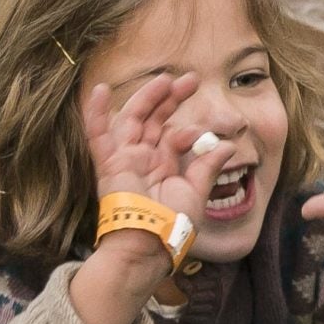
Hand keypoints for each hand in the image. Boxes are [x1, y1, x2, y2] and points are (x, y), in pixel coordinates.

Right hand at [79, 70, 238, 235]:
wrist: (150, 244)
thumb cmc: (172, 224)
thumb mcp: (196, 193)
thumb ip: (208, 167)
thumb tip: (227, 146)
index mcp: (163, 166)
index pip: (174, 135)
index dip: (190, 129)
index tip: (202, 135)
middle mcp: (143, 159)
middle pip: (154, 120)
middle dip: (171, 98)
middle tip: (191, 79)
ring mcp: (125, 159)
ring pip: (132, 119)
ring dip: (146, 97)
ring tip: (163, 79)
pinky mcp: (108, 165)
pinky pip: (97, 136)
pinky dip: (96, 114)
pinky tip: (100, 90)